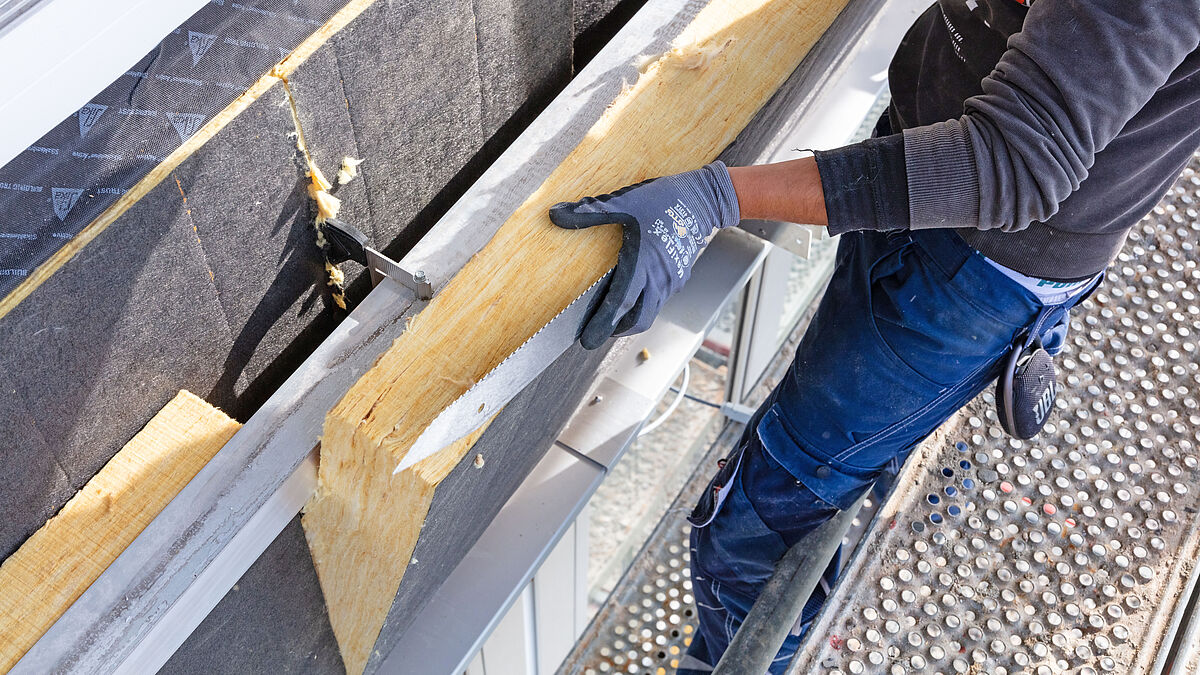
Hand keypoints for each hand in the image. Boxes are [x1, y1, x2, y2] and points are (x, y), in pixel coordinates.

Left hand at [549, 161, 739, 348]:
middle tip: (598, 332)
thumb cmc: (663, 200)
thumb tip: (556, 215)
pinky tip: (634, 295)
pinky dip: (643, 305)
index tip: (588, 340)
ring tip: (612, 317)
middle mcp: (659, 279)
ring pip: (650, 312)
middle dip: (617, 330)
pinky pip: (659, 300)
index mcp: (643, 264)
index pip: (620, 304)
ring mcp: (671, 281)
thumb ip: (589, 212)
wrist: (702, 199)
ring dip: (630, 319)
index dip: (603, 324)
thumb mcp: (622, 202)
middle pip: (638, 320)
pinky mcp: (678, 278)